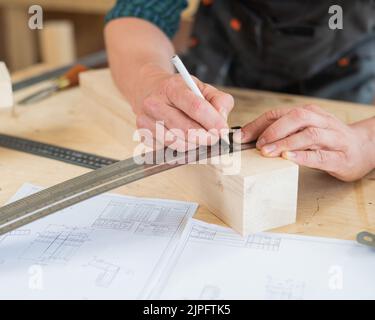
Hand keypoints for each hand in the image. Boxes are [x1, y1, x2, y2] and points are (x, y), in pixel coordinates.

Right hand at [134, 65, 233, 150]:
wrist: (148, 89)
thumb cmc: (178, 91)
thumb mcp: (201, 87)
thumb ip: (219, 101)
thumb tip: (222, 120)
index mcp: (172, 87)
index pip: (196, 107)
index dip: (213, 122)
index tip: (223, 131)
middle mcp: (155, 103)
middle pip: (186, 130)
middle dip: (206, 138)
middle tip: (214, 138)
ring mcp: (146, 120)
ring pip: (177, 143)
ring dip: (194, 146)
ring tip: (199, 138)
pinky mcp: (143, 135)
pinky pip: (168, 150)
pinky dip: (181, 149)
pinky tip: (185, 140)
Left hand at [234, 104, 374, 180]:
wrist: (363, 148)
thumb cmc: (327, 140)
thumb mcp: (304, 130)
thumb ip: (282, 132)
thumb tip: (250, 138)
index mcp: (308, 113)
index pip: (278, 114)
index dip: (257, 124)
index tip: (240, 137)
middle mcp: (321, 121)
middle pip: (296, 117)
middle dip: (273, 130)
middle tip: (257, 145)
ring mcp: (333, 138)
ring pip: (309, 134)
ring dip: (285, 142)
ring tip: (267, 153)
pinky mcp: (340, 156)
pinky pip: (321, 155)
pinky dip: (304, 156)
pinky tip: (289, 159)